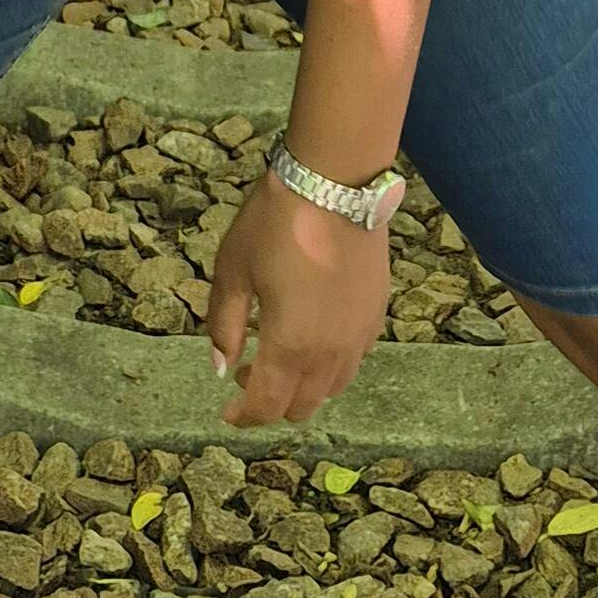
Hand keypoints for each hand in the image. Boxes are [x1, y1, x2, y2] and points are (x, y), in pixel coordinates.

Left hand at [205, 171, 398, 429]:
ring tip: (280, 356)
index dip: (244, 416)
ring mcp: (360, 334)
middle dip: (271, 403)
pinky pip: (355, 359)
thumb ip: (225, 324)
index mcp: (290, 346)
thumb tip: (219, 366)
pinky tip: (315, 336)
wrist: (335, 181)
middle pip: (303, 406)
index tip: (227, 412)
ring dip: (303, 387)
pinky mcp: (377, 313)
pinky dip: (331, 364)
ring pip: (333, 387)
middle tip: (247, 373)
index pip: (267, 405)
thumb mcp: (233, 269)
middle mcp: (330, 352)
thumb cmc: (276, 223)